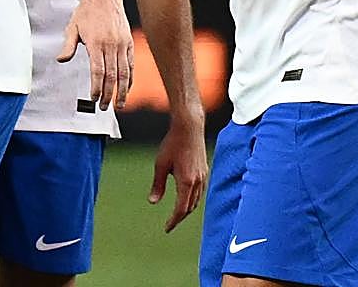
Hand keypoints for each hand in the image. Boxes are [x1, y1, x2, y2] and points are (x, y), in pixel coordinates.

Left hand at [57, 0, 133, 109]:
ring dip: (122, 91)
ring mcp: (122, 43)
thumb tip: (61, 60)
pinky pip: (131, 64)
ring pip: (124, 72)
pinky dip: (130, 78)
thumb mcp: (73, 27)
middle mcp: (111, 44)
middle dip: (108, 94)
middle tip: (103, 107)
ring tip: (119, 104)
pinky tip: (127, 88)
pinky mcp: (129, 42)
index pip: (97, 71)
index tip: (94, 98)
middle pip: (112, 75)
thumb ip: (68, 45)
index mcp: (96, 43)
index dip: (97, 87)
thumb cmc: (86, 12)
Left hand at [149, 114, 207, 231]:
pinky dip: (192, 199)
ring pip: (196, 200)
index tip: (166, 228)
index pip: (181, 209)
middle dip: (180, 217)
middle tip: (170, 223)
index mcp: (186, 182)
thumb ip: (158, 185)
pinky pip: (200, 191)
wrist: (189, 127)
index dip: (173, 221)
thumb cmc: (172, 144)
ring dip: (187, 209)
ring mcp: (203, 177)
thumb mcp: (160, 164)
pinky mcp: (204, 171)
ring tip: (177, 213)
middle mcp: (198, 182)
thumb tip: (153, 201)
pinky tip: (186, 197)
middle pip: (190, 207)